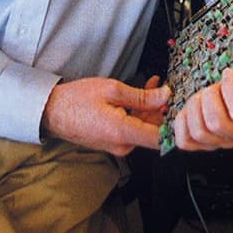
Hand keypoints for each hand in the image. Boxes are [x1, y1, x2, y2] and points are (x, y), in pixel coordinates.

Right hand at [41, 75, 169, 155]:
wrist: (51, 112)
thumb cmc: (76, 100)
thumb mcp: (112, 89)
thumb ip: (142, 96)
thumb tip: (165, 96)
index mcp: (123, 132)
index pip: (161, 138)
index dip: (174, 124)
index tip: (181, 108)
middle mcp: (122, 145)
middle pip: (153, 131)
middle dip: (162, 108)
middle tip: (163, 86)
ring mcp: (117, 146)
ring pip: (143, 129)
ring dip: (150, 109)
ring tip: (152, 86)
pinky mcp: (113, 142)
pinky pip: (132, 130)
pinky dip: (138, 115)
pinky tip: (139, 97)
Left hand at [173, 46, 232, 151]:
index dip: (229, 89)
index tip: (228, 73)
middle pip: (217, 124)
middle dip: (209, 97)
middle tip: (213, 85)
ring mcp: (224, 141)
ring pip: (200, 132)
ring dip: (195, 107)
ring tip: (202, 94)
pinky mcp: (204, 144)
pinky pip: (185, 141)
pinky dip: (182, 122)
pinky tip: (190, 108)